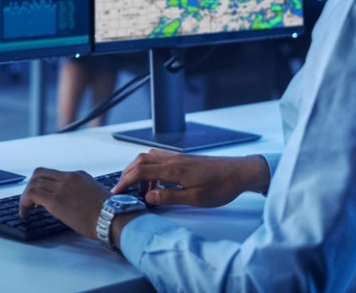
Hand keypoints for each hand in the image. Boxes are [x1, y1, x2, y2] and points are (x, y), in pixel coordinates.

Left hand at [18, 168, 110, 238]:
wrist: (112, 217)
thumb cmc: (108, 212)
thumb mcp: (94, 195)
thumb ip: (80, 194)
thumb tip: (71, 203)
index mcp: (78, 176)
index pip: (53, 174)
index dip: (42, 184)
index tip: (39, 198)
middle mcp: (69, 177)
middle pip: (39, 173)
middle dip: (30, 187)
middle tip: (29, 202)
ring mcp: (62, 187)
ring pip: (33, 182)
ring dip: (25, 197)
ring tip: (26, 210)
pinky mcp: (56, 200)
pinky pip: (32, 195)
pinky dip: (24, 203)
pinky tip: (25, 214)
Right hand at [111, 149, 269, 207]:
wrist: (239, 172)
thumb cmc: (221, 187)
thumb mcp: (196, 199)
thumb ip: (170, 196)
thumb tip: (148, 197)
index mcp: (174, 169)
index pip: (141, 171)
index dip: (125, 181)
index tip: (116, 192)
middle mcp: (173, 159)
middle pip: (141, 160)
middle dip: (127, 174)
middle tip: (122, 190)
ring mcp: (178, 157)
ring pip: (149, 158)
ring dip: (139, 171)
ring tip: (140, 191)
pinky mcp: (184, 159)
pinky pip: (160, 159)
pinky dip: (150, 168)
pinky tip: (156, 183)